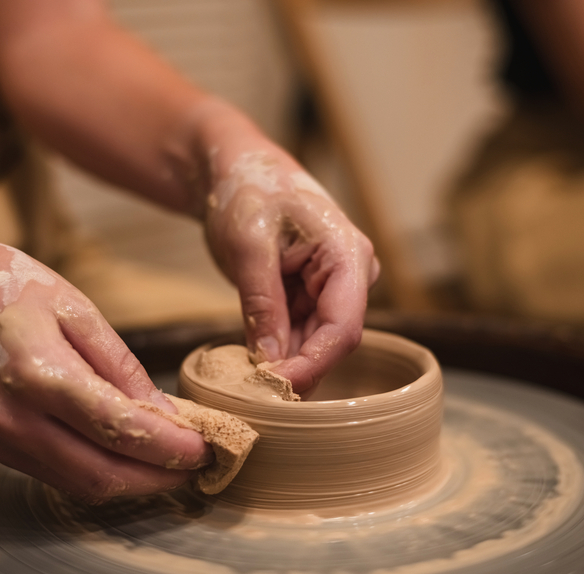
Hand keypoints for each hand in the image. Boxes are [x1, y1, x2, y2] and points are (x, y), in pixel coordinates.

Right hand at [0, 223, 211, 502]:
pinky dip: (103, 472)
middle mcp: (15, 420)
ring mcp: (1, 440)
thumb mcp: (78, 310)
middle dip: (159, 479)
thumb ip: (122, 367)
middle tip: (200, 465)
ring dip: (134, 483)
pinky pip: (61, 475)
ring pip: (81, 485)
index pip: (119, 429)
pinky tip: (131, 455)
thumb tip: (165, 413)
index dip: (170, 447)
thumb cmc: (8, 288)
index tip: (207, 446)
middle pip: (102, 475)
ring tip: (174, 463)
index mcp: (38, 375)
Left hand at [203, 143, 378, 395]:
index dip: (314, 363)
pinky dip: (275, 352)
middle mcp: (349, 275)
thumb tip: (269, 362)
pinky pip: (297, 335)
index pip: (344, 326)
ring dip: (283, 364)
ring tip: (248, 382)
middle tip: (256, 394)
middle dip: (297, 368)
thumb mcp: (248, 246)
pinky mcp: (308, 297)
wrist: (235, 169)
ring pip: (314, 344)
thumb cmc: (246, 189)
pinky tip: (251, 365)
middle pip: (332, 341)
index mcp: (348, 255)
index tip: (277, 388)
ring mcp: (330, 288)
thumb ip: (262, 304)